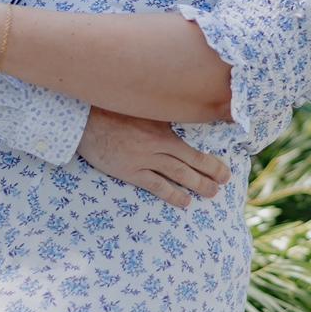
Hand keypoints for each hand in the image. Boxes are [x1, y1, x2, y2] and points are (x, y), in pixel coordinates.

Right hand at [76, 109, 231, 208]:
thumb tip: (183, 116)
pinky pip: (156, 185)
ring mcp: (145, 159)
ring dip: (197, 185)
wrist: (85, 121)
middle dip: (210, 174)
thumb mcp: (143, 109)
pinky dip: (172, 194)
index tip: (225, 169)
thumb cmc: (113, 111)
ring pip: (178, 174)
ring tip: (211, 193)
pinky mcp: (131, 171)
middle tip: (223, 183)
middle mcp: (158, 145)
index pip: (194, 148)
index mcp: (163, 129)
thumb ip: (162, 118)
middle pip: (191, 163)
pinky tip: (184, 202)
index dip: (211, 161)